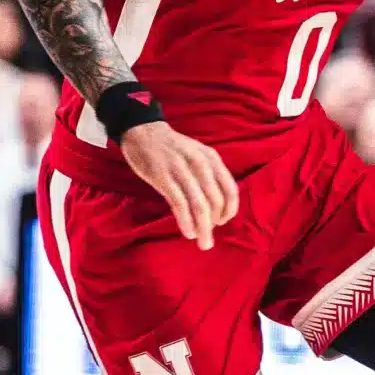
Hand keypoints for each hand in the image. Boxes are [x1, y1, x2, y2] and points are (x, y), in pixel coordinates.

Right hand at [121, 121, 239, 248]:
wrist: (143, 132)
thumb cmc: (173, 149)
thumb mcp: (198, 155)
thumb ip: (209, 176)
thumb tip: (217, 207)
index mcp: (212, 159)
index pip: (230, 190)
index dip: (229, 210)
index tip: (222, 222)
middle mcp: (200, 164)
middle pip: (216, 201)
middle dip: (215, 224)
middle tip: (208, 237)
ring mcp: (181, 170)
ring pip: (199, 206)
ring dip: (204, 228)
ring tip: (203, 242)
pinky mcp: (163, 178)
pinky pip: (180, 205)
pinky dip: (186, 222)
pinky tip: (188, 232)